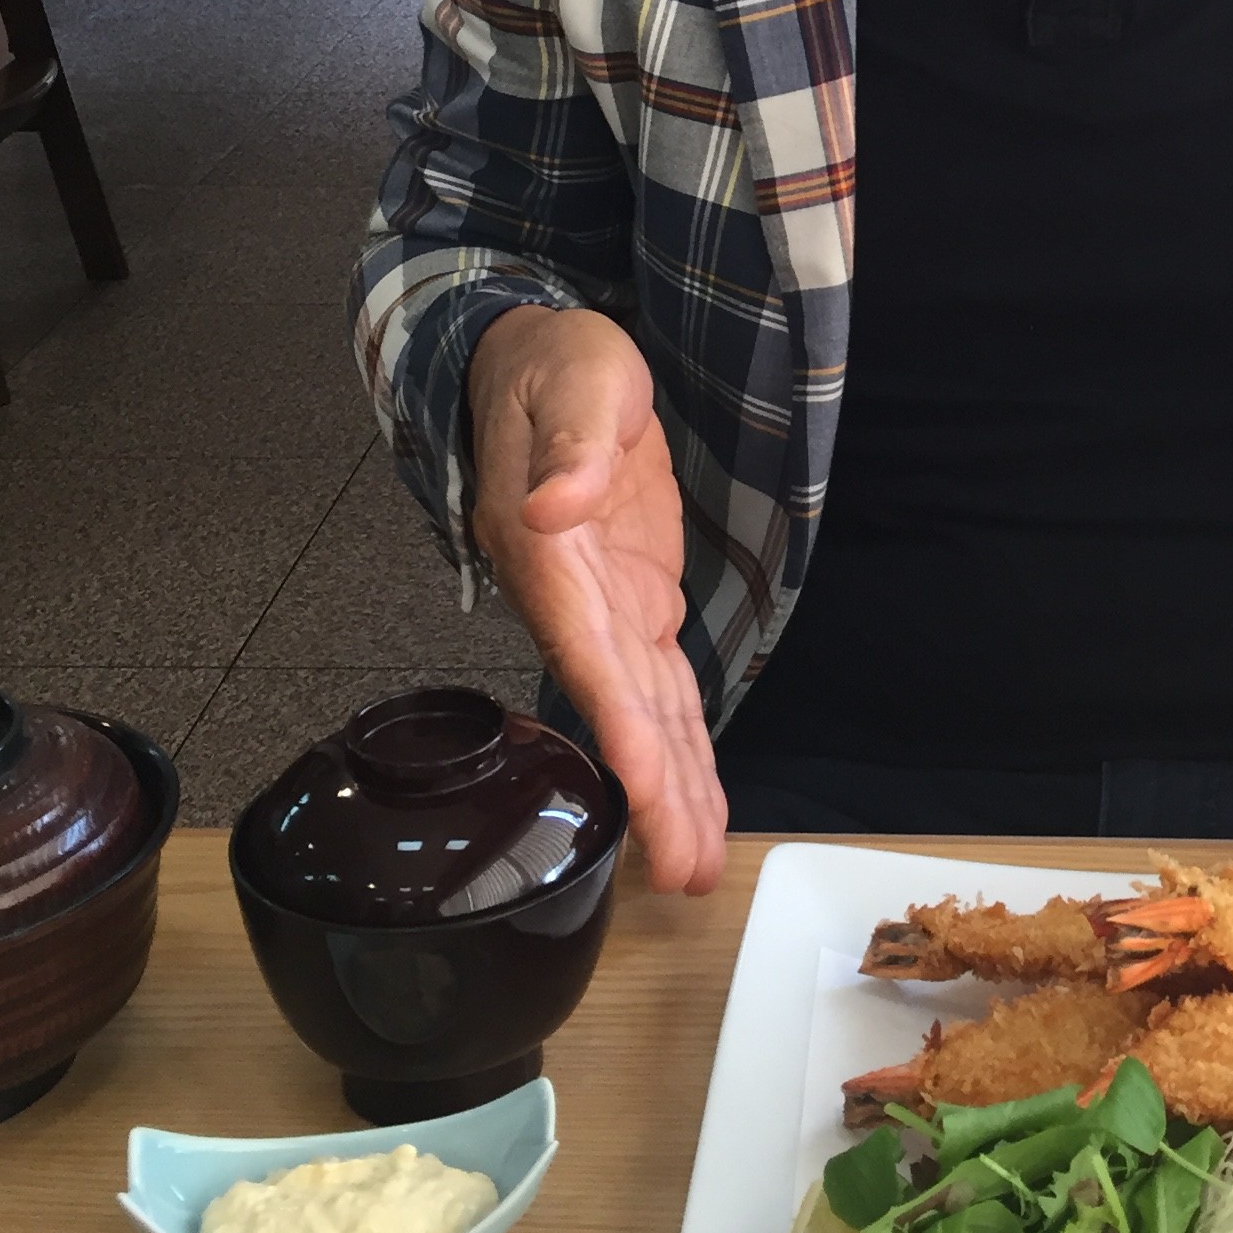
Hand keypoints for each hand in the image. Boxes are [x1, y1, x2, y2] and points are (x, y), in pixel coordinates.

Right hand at [467, 305, 727, 894]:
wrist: (537, 359)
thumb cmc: (553, 364)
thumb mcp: (575, 379)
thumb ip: (571, 445)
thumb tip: (557, 503)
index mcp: (547, 551)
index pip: (587, 651)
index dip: (620, 723)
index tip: (648, 786)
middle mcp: (570, 598)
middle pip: (619, 708)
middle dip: (653, 792)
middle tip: (685, 874)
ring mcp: (606, 607)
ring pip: (646, 712)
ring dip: (672, 788)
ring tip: (696, 867)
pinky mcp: (637, 602)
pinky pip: (662, 688)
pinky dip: (681, 744)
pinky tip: (695, 799)